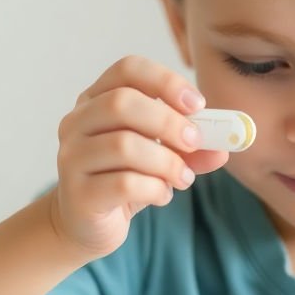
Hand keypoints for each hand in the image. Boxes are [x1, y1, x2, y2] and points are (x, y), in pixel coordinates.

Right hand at [50, 55, 229, 259]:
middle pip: (121, 103)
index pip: (127, 69)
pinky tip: (162, 195)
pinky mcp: (77, 194)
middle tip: (195, 142)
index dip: (166, 81)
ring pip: (123, 145)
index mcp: (96, 99)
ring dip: (166, 162)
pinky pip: (123, 184)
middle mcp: (76, 122)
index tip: (197, 104)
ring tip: (183, 177)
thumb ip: (191, 148)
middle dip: (168, 122)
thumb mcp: (162, 156)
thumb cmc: (125, 178)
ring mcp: (71, 157)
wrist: (89, 224)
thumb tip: (223, 148)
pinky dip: (155, 189)